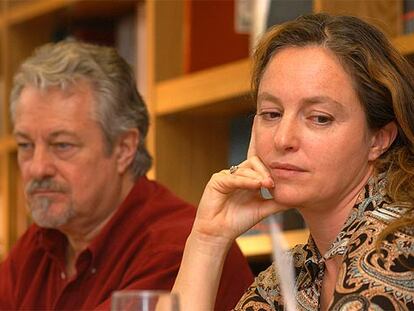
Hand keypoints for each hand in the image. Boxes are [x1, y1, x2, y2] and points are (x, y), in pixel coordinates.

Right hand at [192, 117, 284, 245]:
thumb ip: (277, 201)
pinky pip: (234, 178)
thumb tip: (298, 197)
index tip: (281, 152)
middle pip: (255, 162)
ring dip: (258, 176)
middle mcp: (237, 174)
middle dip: (266, 170)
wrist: (219, 234)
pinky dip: (246, 181)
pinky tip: (257, 185)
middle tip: (274, 182)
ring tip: (268, 185)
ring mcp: (227, 176)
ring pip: (246, 168)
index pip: (260, 162)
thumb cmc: (238, 221)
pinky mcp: (217, 180)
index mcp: (248, 179)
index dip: (269, 157)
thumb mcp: (263, 209)